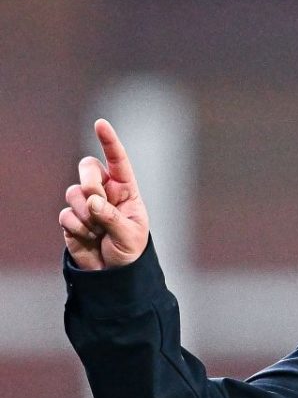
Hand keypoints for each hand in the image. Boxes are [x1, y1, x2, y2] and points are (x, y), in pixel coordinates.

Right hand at [58, 119, 149, 269]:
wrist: (113, 273)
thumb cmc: (129, 251)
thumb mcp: (130, 235)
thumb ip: (112, 217)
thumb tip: (92, 201)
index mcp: (126, 190)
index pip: (117, 161)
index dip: (109, 142)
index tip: (100, 124)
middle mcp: (104, 192)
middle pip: (88, 168)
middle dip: (90, 182)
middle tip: (97, 202)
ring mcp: (85, 204)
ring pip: (74, 193)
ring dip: (86, 215)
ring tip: (99, 232)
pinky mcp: (71, 218)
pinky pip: (66, 215)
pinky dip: (77, 228)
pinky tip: (88, 238)